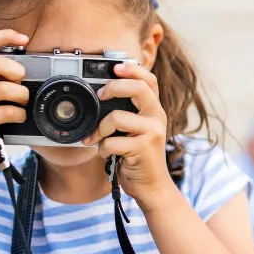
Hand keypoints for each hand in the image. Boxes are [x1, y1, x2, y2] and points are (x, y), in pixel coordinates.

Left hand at [81, 62, 174, 208]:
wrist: (152, 186)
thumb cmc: (138, 157)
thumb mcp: (137, 130)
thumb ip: (127, 113)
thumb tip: (100, 95)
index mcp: (154, 110)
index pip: (149, 80)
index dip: (132, 70)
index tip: (115, 67)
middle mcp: (157, 117)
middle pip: (138, 88)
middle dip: (113, 88)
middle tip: (100, 96)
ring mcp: (151, 132)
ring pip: (117, 117)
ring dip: (100, 129)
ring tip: (96, 138)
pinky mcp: (142, 148)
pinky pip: (111, 142)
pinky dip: (102, 149)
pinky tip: (106, 154)